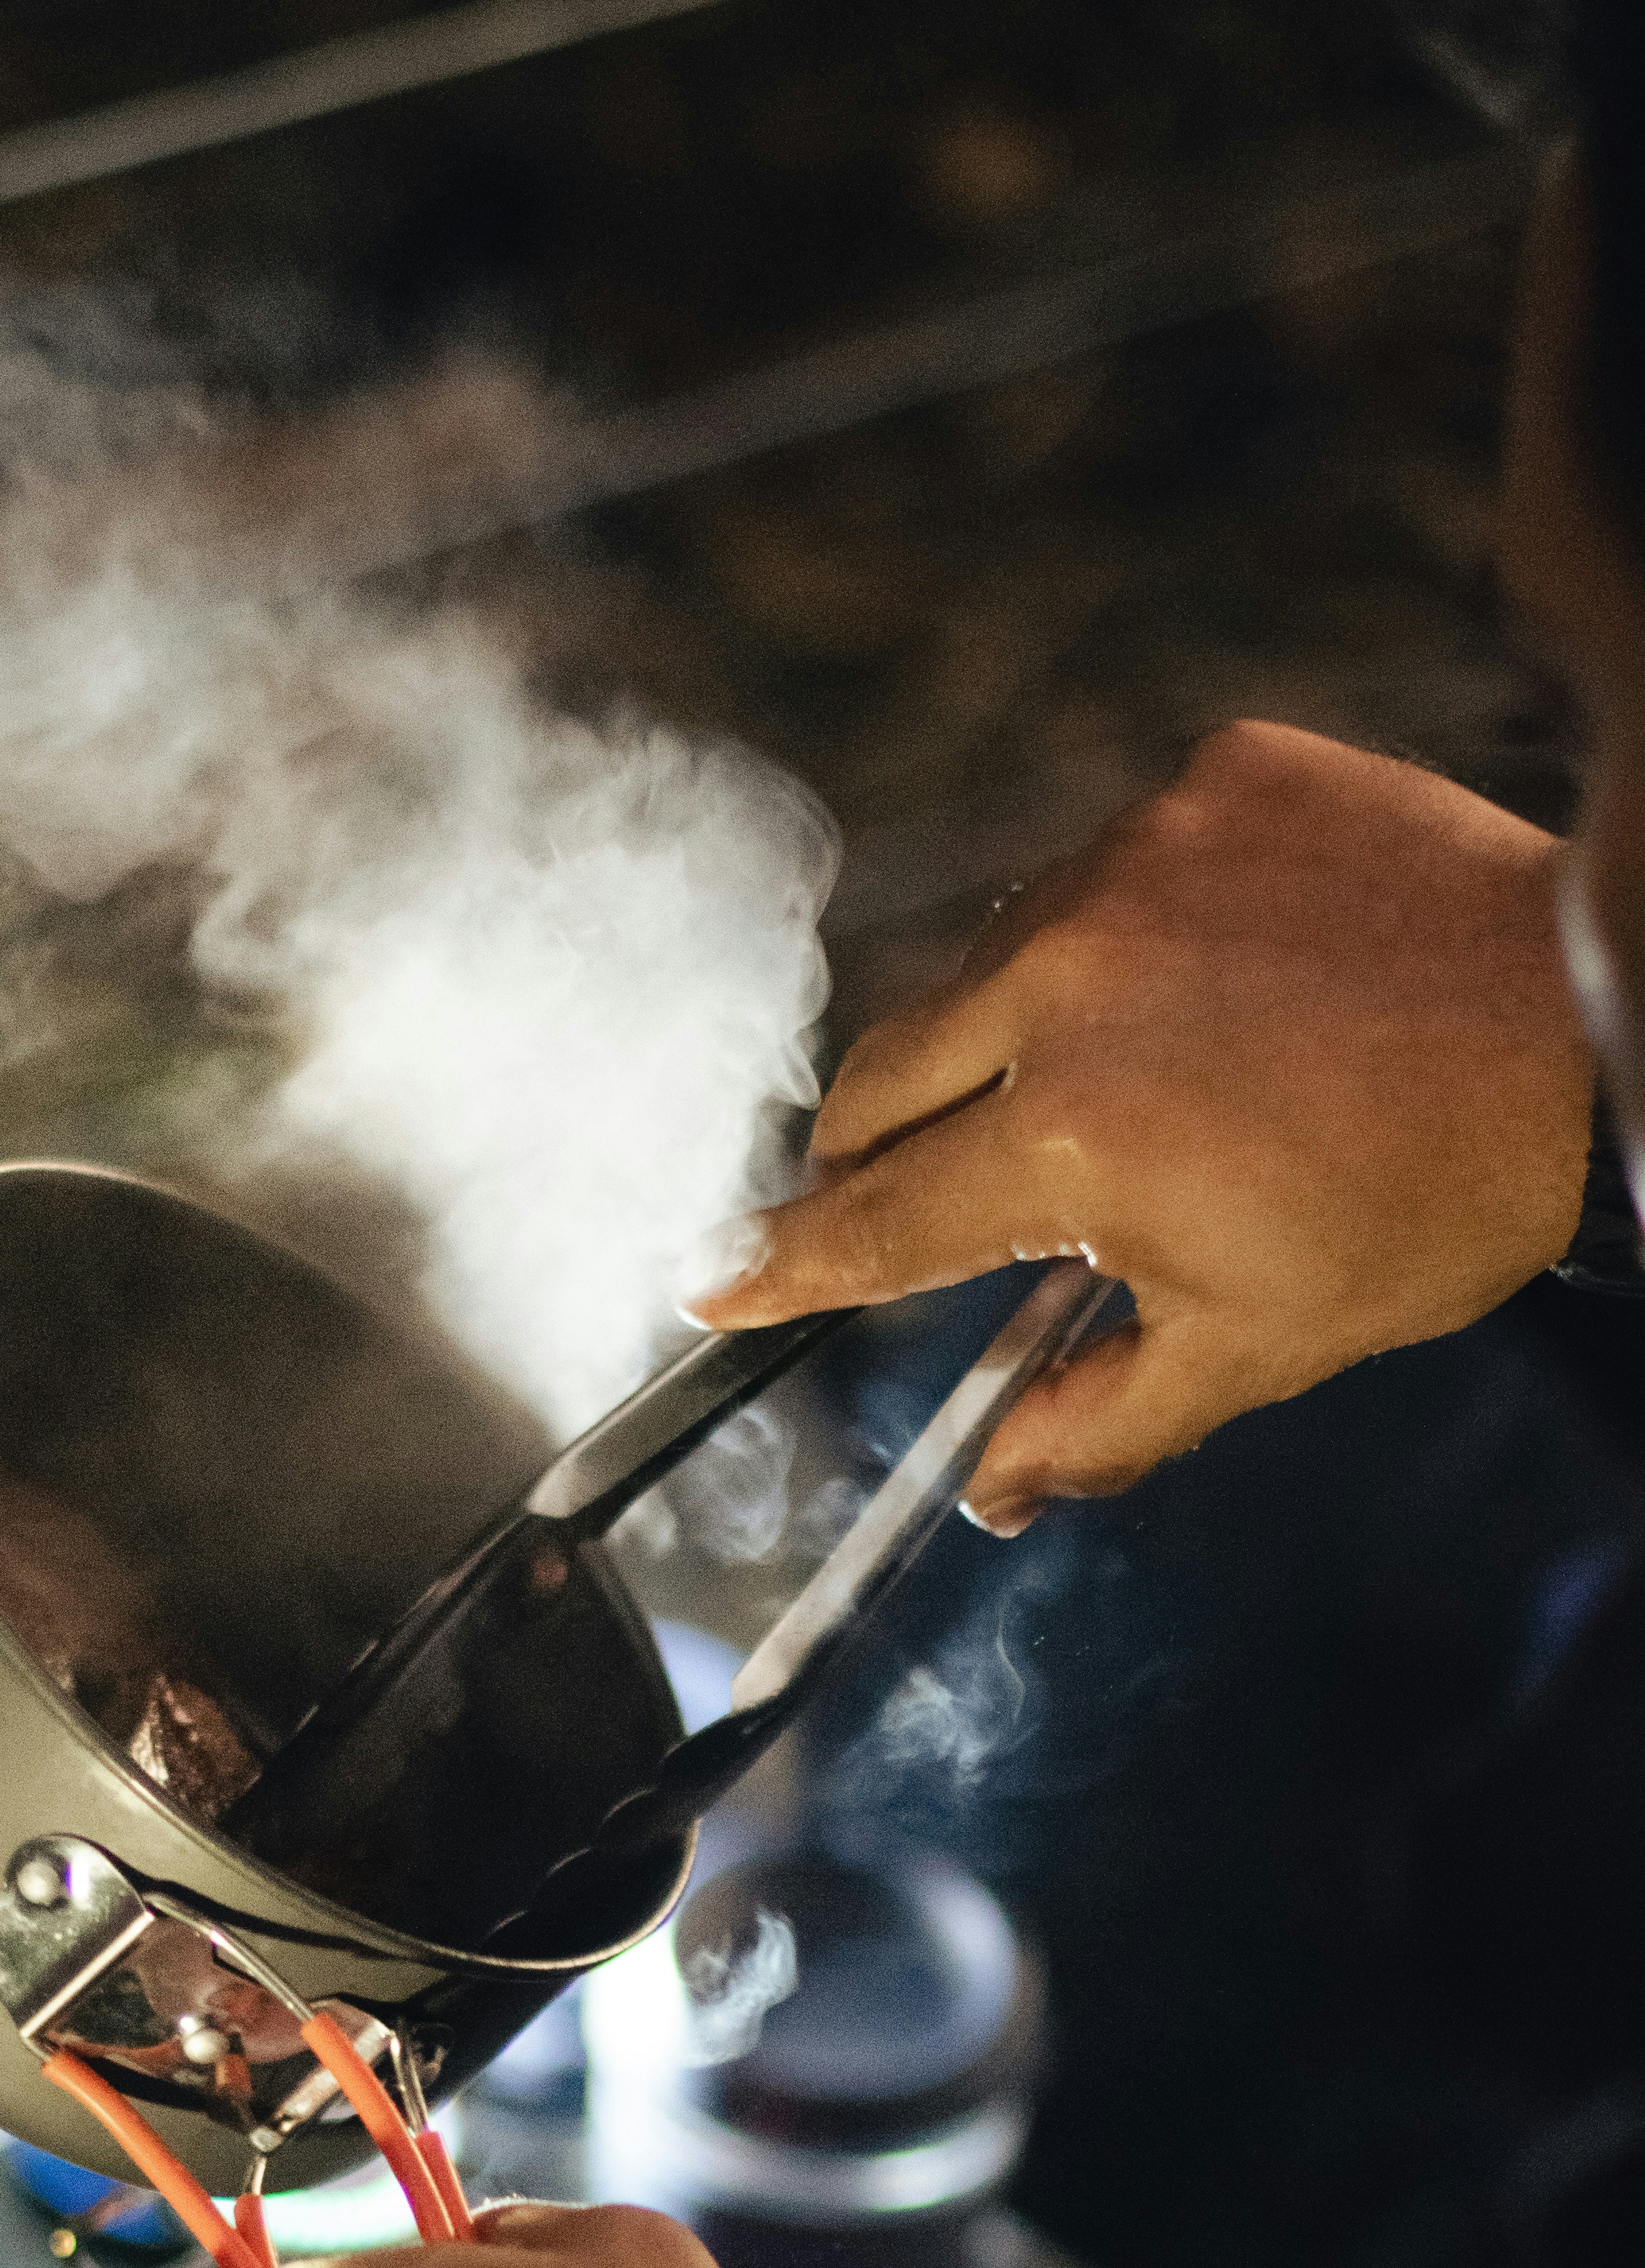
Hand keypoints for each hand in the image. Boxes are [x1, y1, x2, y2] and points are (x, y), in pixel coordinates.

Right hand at [696, 722, 1593, 1528]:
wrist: (1601, 1019)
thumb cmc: (1433, 1198)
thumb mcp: (1260, 1344)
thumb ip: (1096, 1420)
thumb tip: (991, 1486)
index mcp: (1071, 1138)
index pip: (878, 1219)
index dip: (787, 1259)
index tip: (711, 1276)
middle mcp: (1071, 980)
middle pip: (889, 1075)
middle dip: (876, 1149)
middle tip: (904, 1193)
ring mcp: (1138, 858)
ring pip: (988, 965)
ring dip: (1005, 1038)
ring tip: (1119, 1087)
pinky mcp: (1210, 780)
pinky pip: (1104, 868)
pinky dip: (1119, 938)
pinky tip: (1205, 983)